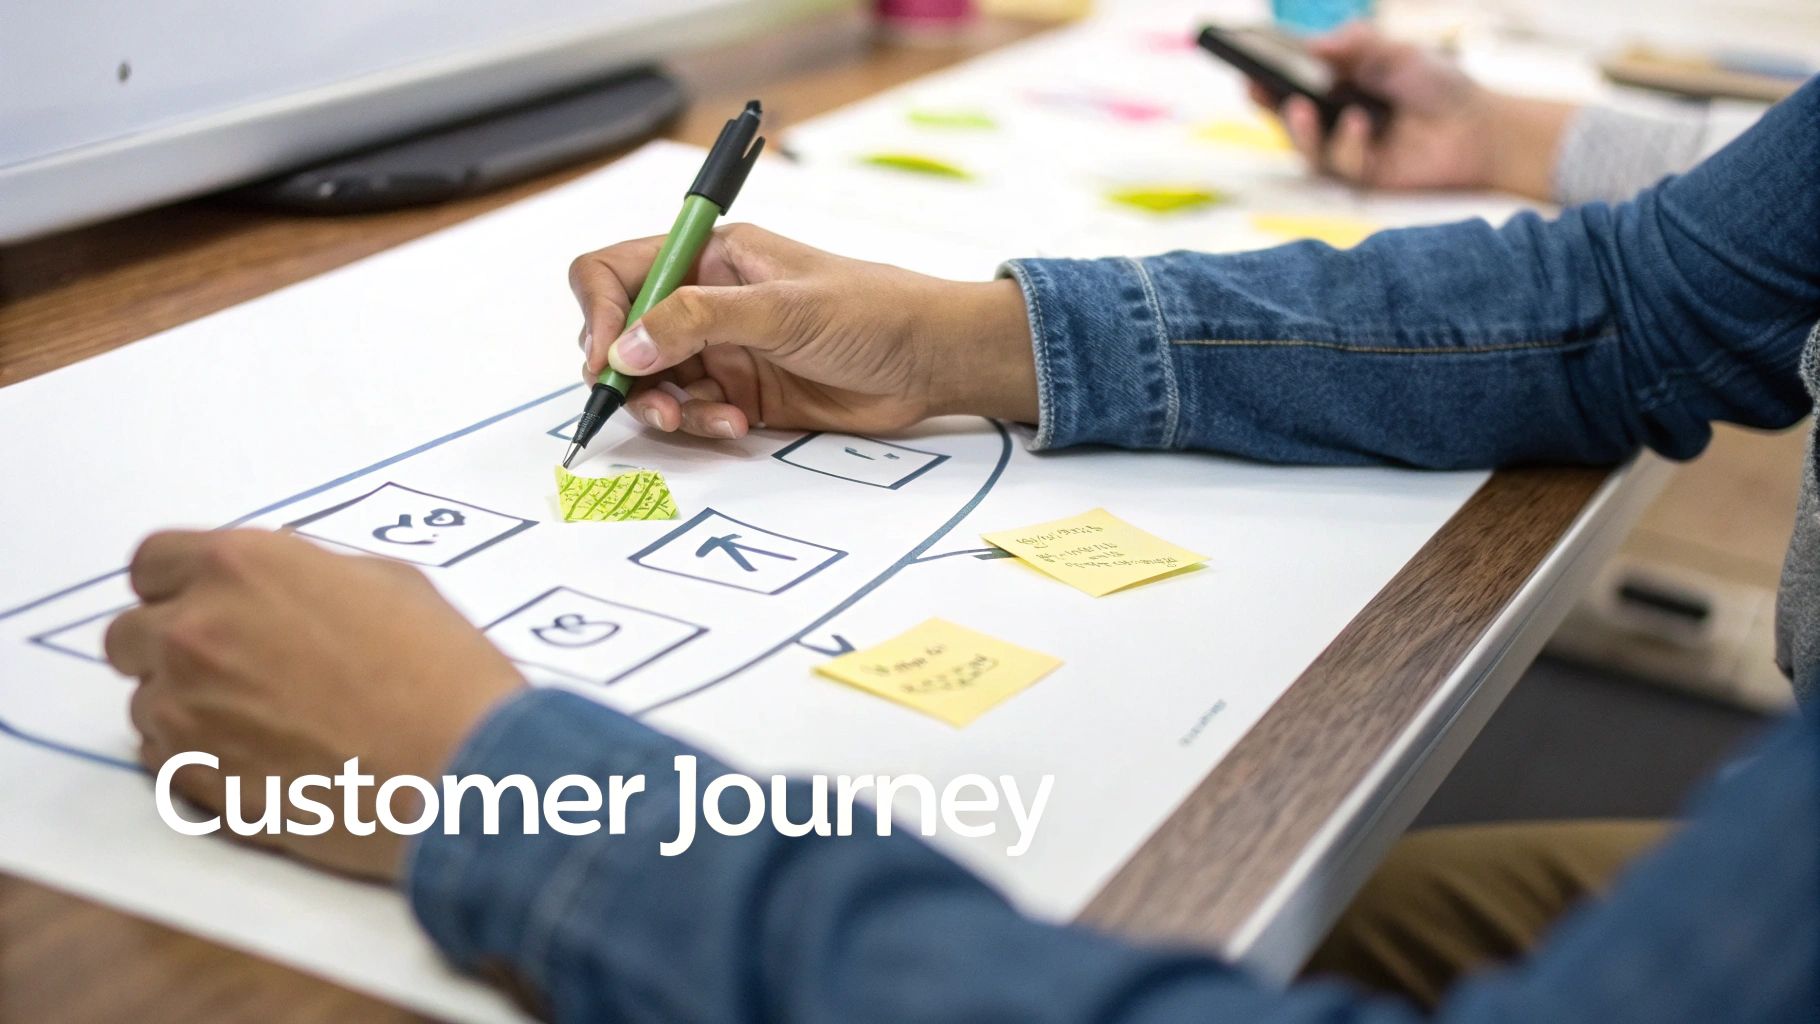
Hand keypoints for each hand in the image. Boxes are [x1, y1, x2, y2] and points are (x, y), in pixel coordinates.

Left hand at [104, 529, 523, 880]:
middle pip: (130, 635)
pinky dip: (196, 758)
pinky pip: (159, 759)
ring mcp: (187, 707)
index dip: (180, 586)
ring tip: (263, 722)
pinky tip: (261, 757)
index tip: (201, 605)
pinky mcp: (193, 776)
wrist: (458, 767)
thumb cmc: (442, 675)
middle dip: (171, 649)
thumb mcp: (389, 584)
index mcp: (243, 566)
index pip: (153, 562)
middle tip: (231, 668)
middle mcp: (197, 630)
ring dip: (187, 707)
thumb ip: (309, 579)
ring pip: (145, 702)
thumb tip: (288, 596)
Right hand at [568, 223, 1036, 439]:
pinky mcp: (741, 392)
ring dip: (664, 407)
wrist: (930, 361)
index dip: (599, 313)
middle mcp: (706, 300)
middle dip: (627, 372)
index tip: (606, 358)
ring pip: (653, 382)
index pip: (617, 271)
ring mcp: (722, 349)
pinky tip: (735, 424)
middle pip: (624, 335)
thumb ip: (699, 322)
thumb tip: (625, 348)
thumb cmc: (871, 311)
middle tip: (650, 404)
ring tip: (699, 420)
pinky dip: (700, 424)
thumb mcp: (782, 308)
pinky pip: (692, 412)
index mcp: (711, 256)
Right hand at [1250, 23, 1572, 198]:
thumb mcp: (1395, 51)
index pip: (1292, 84)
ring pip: (1305, 148)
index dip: (1265, 80)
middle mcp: (1334, 121)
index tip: (1245, 69)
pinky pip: (1340, 164)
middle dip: (1268, 106)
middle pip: (1287, 119)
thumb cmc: (1438, 86)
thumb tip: (1311, 46)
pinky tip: (1362, 123)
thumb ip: (1355, 44)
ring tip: (1301, 107)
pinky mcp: (1362, 178)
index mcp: (1337, 88)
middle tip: (1256, 89)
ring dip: (1299, 129)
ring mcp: (1346, 151)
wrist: (1479, 127)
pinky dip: (1347, 142)